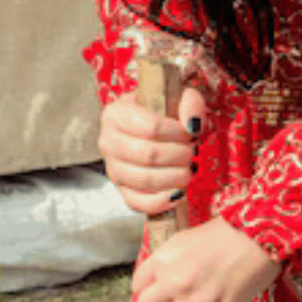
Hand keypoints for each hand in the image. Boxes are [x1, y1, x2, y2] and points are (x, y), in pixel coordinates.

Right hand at [99, 86, 205, 214]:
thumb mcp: (178, 98)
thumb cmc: (164, 114)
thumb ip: (190, 103)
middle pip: (149, 155)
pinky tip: (178, 192)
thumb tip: (192, 125)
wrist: (152, 130)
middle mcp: (108, 142)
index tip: (190, 133)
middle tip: (192, 152)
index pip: (151, 127)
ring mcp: (113, 169)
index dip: (178, 133)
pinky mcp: (122, 191)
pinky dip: (162, 201)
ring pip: (145, 180)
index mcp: (116, 114)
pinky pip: (138, 203)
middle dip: (180, 156)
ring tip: (188, 169)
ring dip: (176, 177)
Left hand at [133, 217, 279, 301]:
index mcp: (164, 259)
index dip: (141, 294)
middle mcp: (175, 281)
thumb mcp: (185, 238)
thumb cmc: (225, 235)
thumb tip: (155, 280)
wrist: (258, 240)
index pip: (138, 284)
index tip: (147, 299)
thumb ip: (166, 258)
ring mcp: (195, 301)